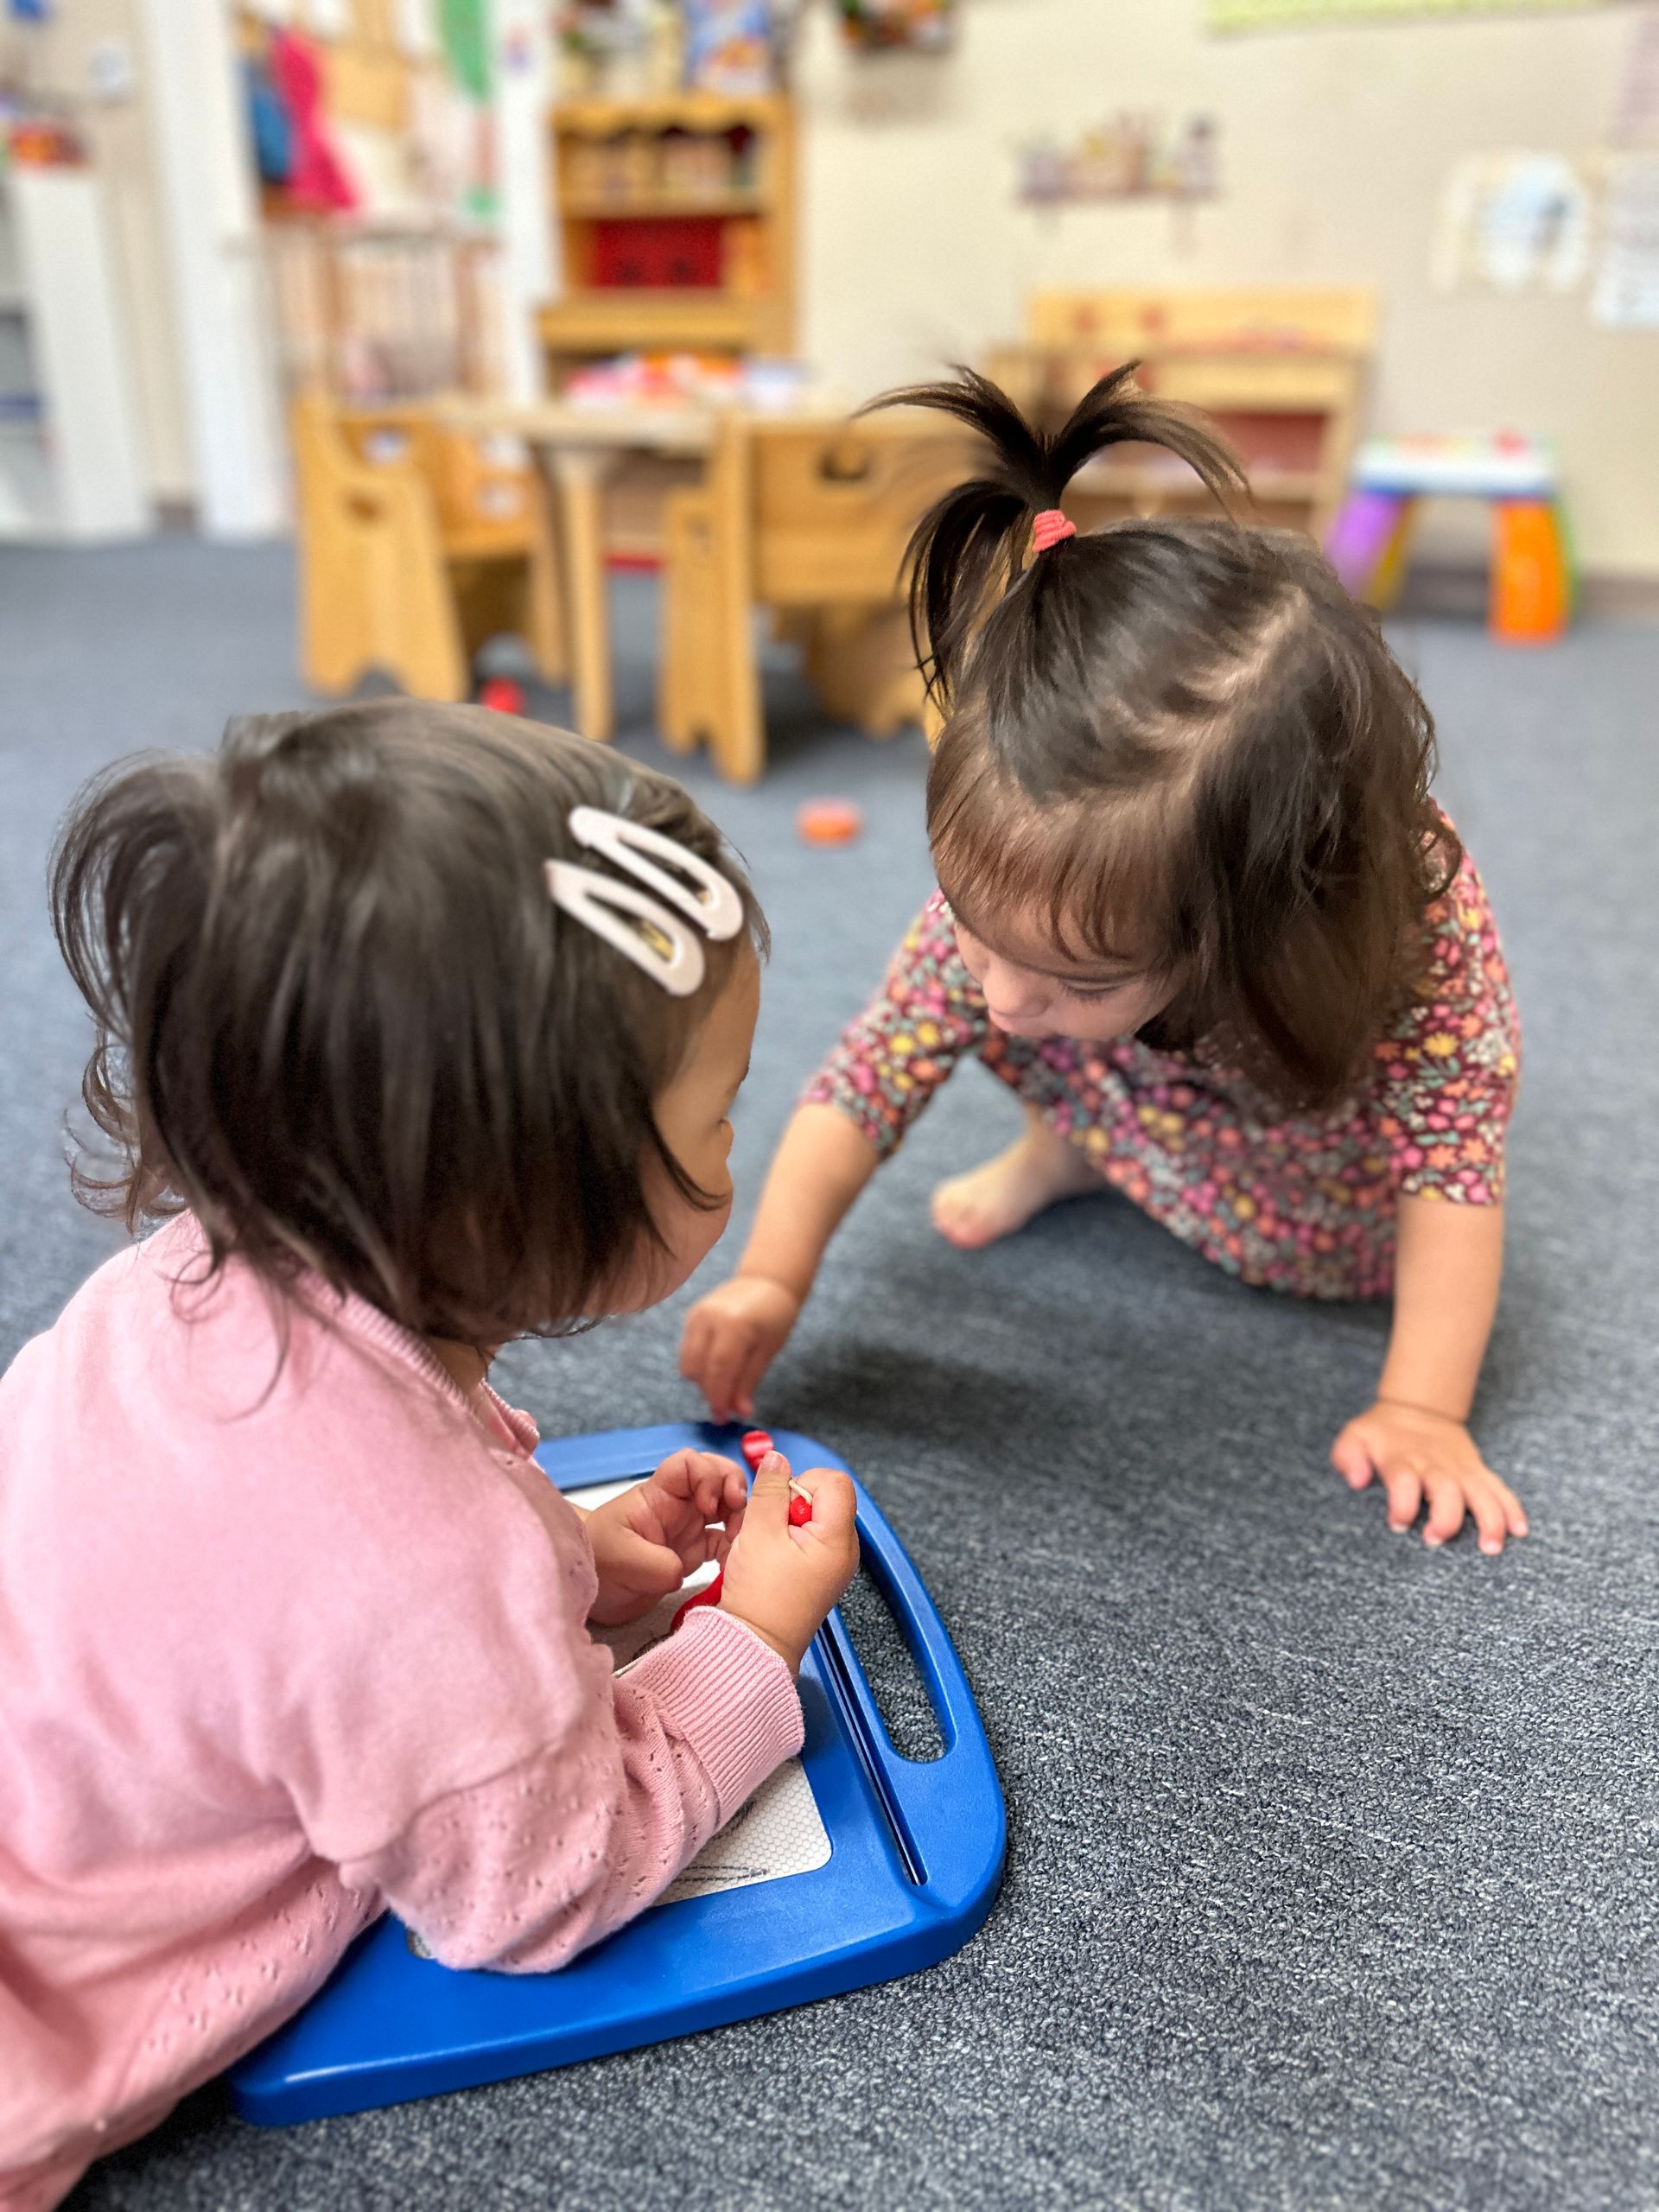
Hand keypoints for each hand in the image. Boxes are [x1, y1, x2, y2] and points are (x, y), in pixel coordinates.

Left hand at [584, 1449, 747, 1626]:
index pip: (689, 1464)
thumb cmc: (598, 1559)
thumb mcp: (621, 1559)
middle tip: (738, 1512)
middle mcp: (679, 1506)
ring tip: (741, 1539)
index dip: (707, 1476)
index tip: (708, 1507)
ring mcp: (689, 1527)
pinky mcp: (695, 1552)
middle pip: (717, 1476)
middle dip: (735, 1487)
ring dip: (742, 1516)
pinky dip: (737, 1547)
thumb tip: (682, 1573)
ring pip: (727, 1506)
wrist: (591, 1588)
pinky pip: (725, 1541)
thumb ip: (656, 1564)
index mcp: (658, 1495)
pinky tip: (736, 1562)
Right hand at [680, 1274, 801, 1422]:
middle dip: (709, 1393)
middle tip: (725, 1410)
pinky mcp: (691, 1316)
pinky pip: (687, 1351)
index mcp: (734, 1325)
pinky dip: (699, 1366)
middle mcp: (708, 1318)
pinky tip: (718, 1368)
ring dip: (702, 1381)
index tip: (723, 1418)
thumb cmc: (774, 1316)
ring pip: (687, 1363)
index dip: (718, 1398)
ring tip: (724, 1385)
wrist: (765, 1282)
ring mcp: (696, 1316)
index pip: (718, 1370)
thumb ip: (749, 1380)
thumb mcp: (768, 1350)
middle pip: (697, 1369)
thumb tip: (740, 1412)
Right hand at [719, 1452, 858, 1674]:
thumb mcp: (758, 1532)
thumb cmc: (760, 1599)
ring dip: (784, 1522)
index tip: (779, 1504)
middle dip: (790, 1503)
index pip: (834, 1481)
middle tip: (769, 1529)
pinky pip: (807, 1539)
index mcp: (838, 1538)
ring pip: (812, 1517)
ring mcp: (833, 1563)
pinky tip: (769, 1558)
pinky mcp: (819, 1573)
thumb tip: (776, 1459)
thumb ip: (769, 1489)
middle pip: (823, 1498)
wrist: (754, 1645)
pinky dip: (785, 1539)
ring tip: (766, 1547)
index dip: (802, 1483)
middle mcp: (844, 1550)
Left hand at [1331, 1400, 1528, 1554]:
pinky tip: (1519, 1530)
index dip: (1402, 1505)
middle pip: (1445, 1489)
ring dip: (1489, 1519)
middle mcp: (1434, 1466)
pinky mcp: (1478, 1472)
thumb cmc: (1380, 1434)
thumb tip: (1357, 1480)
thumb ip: (1348, 1457)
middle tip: (1435, 1539)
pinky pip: (1499, 1489)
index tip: (1398, 1524)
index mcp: (1402, 1459)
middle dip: (1445, 1517)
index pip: (1403, 1480)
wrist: (1417, 1409)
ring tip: (1491, 1547)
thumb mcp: (1354, 1438)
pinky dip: (1511, 1508)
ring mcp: (1460, 1469)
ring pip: (1481, 1492)